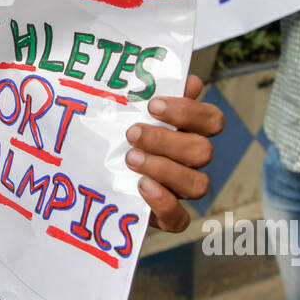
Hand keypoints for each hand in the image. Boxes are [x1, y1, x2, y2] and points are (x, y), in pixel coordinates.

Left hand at [125, 74, 223, 232]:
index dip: (189, 112)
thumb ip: (153, 93)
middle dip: (167, 141)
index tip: (153, 105)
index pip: (212, 120)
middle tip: (132, 133)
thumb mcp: (125, 109)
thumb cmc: (112, 132)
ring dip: (164, 169)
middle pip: (203, 151)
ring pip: (198, 184)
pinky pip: (180, 219)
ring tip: (131, 159)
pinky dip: (164, 203)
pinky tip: (141, 186)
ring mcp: (180, 190)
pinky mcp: (165, 216)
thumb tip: (189, 80)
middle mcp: (190, 161)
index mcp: (189, 132)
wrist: (87, 170)